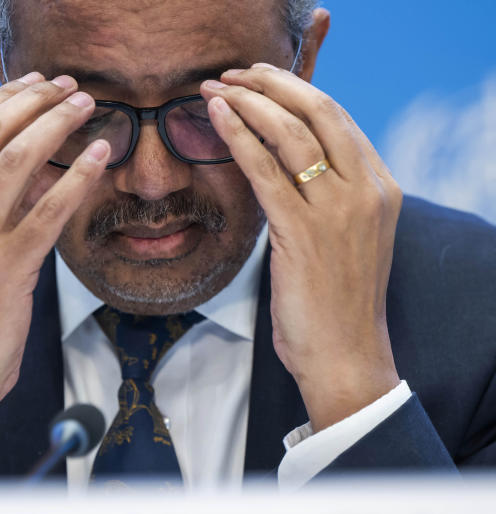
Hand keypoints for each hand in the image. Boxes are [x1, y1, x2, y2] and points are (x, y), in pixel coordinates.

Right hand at [0, 73, 109, 462]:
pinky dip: (76, 177)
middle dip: (32, 101)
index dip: (1, 99)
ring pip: (15, 160)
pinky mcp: (6, 269)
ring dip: (56, 125)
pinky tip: (100, 157)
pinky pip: (47, 210)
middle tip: (67, 87)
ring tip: (86, 106)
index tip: (33, 84)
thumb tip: (28, 167)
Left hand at [200, 64, 402, 431]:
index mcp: (380, 187)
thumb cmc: (335, 304)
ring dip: (248, 103)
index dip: (295, 91)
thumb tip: (283, 168)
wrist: (345, 355)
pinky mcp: (304, 231)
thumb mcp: (343, 240)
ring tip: (216, 90)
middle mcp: (366, 189)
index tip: (260, 82)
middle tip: (233, 75)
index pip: (338, 118)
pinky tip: (218, 119)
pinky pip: (267, 170)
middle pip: (320, 110)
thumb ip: (325, 199)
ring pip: (291, 132)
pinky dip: (239, 137)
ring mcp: (339, 208)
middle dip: (272, 83)